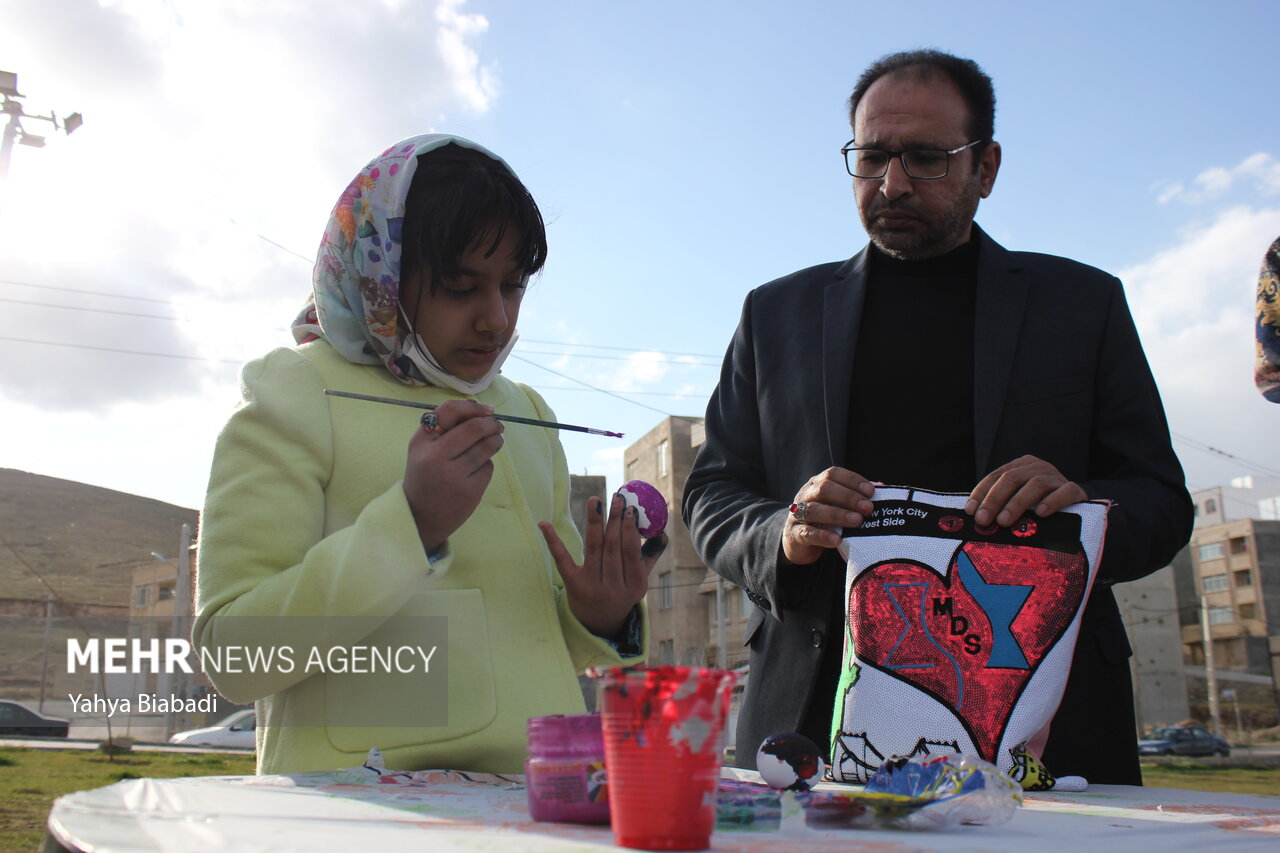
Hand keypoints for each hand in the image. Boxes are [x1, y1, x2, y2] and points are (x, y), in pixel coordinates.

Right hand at [403, 400, 504, 551]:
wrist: (419, 517)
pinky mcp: (469, 491)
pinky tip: (477, 471)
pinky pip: (487, 467)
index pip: (449, 410)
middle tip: (498, 425)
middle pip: (474, 427)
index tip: (486, 410)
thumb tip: (480, 408)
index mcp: (421, 442)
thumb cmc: (425, 477)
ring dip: (496, 440)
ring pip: (486, 446)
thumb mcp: (423, 450)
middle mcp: (434, 456)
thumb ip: (445, 428)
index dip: (472, 407)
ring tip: (495, 441)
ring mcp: (453, 475)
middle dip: (492, 423)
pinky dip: (486, 464)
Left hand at [539, 494, 661, 638]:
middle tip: (617, 498)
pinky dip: (553, 541)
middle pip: (612, 548)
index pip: (631, 552)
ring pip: (593, 548)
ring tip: (595, 500)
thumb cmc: (622, 593)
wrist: (599, 622)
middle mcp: (613, 588)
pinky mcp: (572, 585)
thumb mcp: (639, 580)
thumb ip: (649, 556)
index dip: (630, 529)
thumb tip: (662, 531)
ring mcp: (591, 587)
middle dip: (614, 520)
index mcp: (635, 586)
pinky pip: (562, 560)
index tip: (630, 508)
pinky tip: (544, 524)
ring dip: (594, 521)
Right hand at [782, 467, 875, 565]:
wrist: (798, 542)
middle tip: (868, 509)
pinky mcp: (795, 534)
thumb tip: (881, 487)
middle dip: (849, 497)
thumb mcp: (837, 505)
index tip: (871, 491)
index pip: (833, 474)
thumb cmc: (824, 520)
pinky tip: (837, 539)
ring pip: (814, 510)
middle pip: (824, 489)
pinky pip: (807, 533)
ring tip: (857, 521)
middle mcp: (805, 495)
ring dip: (838, 514)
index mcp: (816, 484)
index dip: (852, 480)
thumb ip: (855, 496)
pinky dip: (822, 536)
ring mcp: (797, 514)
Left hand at [966, 455, 1085, 526]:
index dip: (981, 493)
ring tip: (1004, 521)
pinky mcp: (1075, 489)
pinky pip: (1065, 492)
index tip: (970, 511)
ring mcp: (1057, 477)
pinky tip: (1041, 513)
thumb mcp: (1018, 501)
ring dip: (1017, 503)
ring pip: (1035, 484)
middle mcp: (1037, 467)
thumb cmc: (1039, 506)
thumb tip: (976, 520)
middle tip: (983, 520)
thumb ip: (1001, 505)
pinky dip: (1052, 501)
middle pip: (1012, 478)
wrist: (1077, 505)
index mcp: (1020, 466)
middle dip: (994, 500)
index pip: (996, 476)